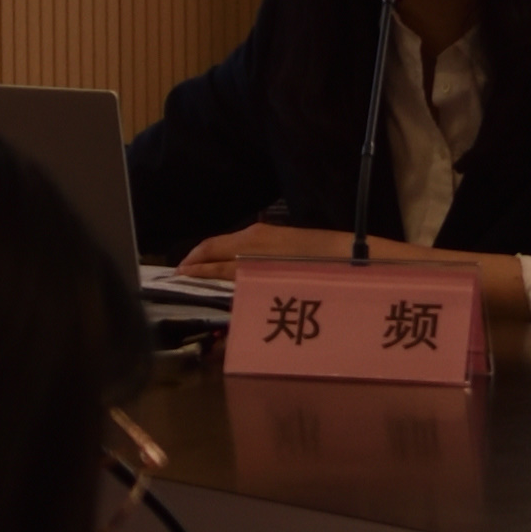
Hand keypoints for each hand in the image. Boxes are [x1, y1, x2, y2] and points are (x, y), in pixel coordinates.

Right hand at [181, 225, 359, 277]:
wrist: (353, 257)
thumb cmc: (316, 276)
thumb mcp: (278, 286)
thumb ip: (247, 290)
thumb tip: (227, 298)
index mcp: (250, 248)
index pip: (212, 258)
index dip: (193, 269)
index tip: (177, 278)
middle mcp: (254, 236)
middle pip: (215, 245)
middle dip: (197, 259)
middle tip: (181, 273)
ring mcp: (267, 233)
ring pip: (229, 243)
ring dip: (212, 255)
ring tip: (200, 270)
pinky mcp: (280, 235)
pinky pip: (243, 243)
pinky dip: (229, 253)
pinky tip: (231, 266)